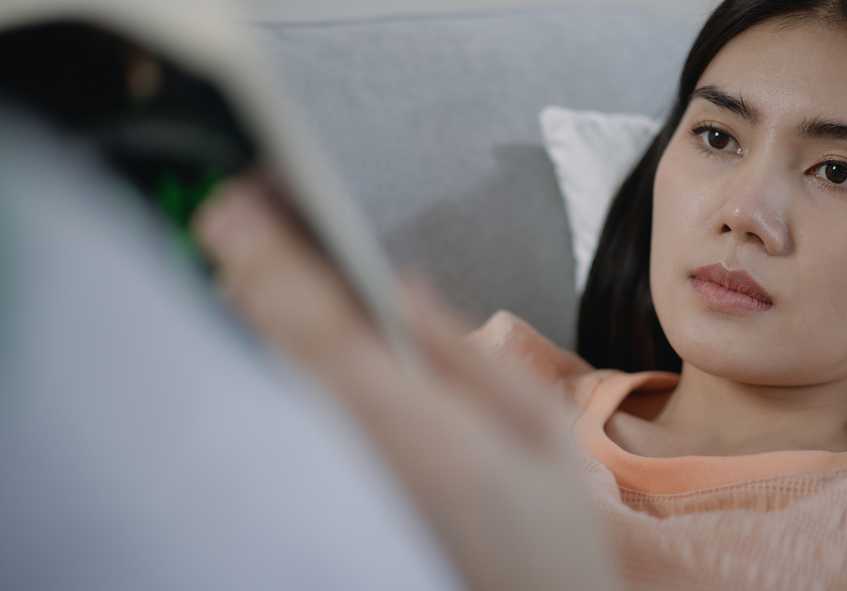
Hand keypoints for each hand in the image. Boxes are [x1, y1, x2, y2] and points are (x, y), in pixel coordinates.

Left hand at [192, 174, 618, 590]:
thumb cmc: (546, 529)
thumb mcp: (537, 426)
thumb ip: (463, 352)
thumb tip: (398, 285)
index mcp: (413, 425)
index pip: (319, 326)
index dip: (271, 258)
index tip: (241, 201)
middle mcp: (356, 450)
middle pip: (279, 345)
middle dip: (250, 269)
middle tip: (239, 204)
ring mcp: (337, 471)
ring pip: (276, 373)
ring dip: (258, 305)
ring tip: (253, 242)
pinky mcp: (334, 484)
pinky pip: (292, 401)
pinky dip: (276, 348)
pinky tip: (276, 315)